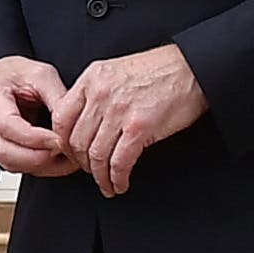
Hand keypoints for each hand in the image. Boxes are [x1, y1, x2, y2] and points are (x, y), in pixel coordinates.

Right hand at [0, 55, 76, 177]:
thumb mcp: (42, 75)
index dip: (34, 138)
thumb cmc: (19, 73)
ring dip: (41, 166)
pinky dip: (39, 167)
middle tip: (65, 151)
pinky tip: (58, 160)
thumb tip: (72, 124)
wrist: (5, 76)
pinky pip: (17, 166)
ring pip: (10, 164)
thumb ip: (56, 98)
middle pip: (5, 152)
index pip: (7, 126)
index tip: (58, 139)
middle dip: (39, 157)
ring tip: (66, 158)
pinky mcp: (0, 148)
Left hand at [61, 45, 208, 195]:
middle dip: (82, 164)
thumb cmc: (160, 71)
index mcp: (92, 78)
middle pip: (77, 141)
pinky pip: (119, 161)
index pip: (61, 118)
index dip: (63, 144)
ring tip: (107, 184)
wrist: (192, 68)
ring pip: (96, 155)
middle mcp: (100, 93)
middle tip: (90, 173)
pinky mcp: (139, 127)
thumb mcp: (116, 71)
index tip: (71, 155)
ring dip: (99, 176)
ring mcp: (119, 110)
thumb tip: (83, 123)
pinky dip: (117, 178)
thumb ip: (95, 93)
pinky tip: (120, 183)